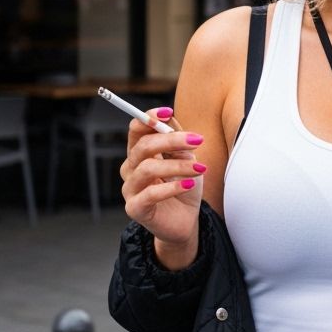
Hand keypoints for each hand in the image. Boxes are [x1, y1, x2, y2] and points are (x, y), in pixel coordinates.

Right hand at [119, 108, 205, 260]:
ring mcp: (130, 189)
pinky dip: (172, 187)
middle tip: (197, 140)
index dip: (149, 118)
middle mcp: (131, 168)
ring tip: (200, 169)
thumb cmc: (184, 185)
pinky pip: (150, 194)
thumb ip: (176, 138)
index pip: (136, 130)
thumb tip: (169, 117)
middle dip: (171, 140)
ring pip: (148, 168)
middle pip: (143, 146)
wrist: (186, 220)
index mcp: (140, 153)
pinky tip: (189, 184)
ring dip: (178, 165)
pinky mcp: (135, 208)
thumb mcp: (186, 158)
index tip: (168, 111)